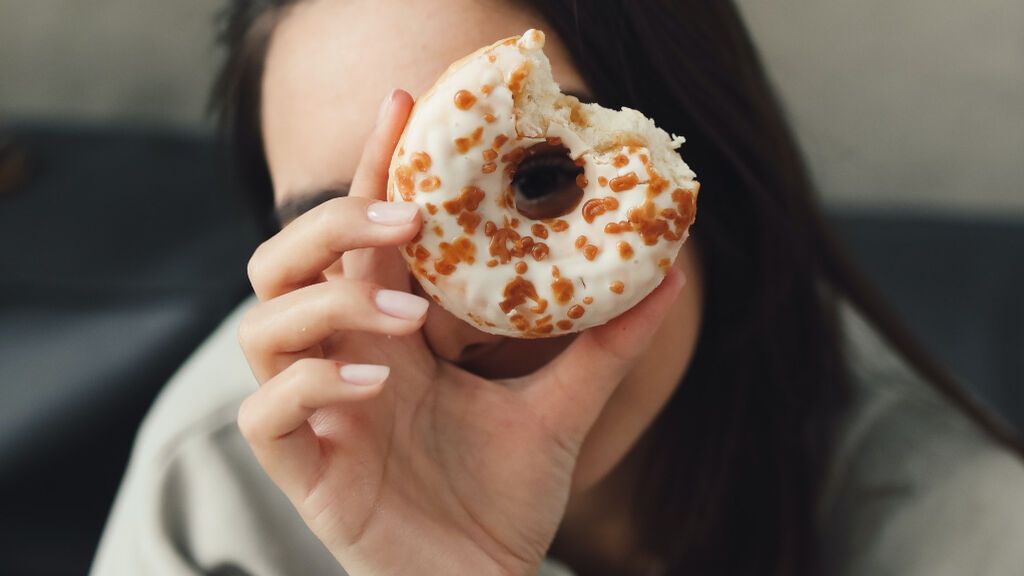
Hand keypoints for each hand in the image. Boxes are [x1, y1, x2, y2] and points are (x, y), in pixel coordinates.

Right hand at [237, 89, 685, 574]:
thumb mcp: (560, 409)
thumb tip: (667, 280)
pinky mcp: (303, 469)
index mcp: (389, 334)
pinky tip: (373, 384)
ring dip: (328, 302)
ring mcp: (315, 413)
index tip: (402, 107)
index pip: (363, 235)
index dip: (372, 168)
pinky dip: (310, 381)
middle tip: (406, 222)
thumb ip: (603, 347)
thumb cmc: (502, 498)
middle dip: (334, 222)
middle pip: (286, 259)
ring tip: (404, 323)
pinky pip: (264, 410)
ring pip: (262, 323)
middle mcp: (343, 359)